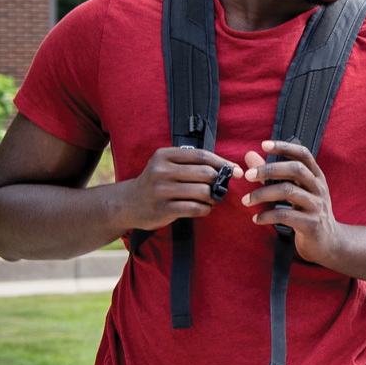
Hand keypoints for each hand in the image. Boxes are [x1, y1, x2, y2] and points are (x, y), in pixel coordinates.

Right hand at [117, 146, 239, 231]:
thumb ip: (192, 164)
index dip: (223, 163)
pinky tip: (205, 209)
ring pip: (203, 191)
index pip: (202, 156)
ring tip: (213, 199)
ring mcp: (160, 190)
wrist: (128, 203)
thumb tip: (230, 168)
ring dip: (214, 197)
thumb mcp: (167, 165)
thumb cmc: (157, 183)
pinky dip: (206, 209)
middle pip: (205, 173)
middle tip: (221, 188)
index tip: (237, 171)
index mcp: (164, 156)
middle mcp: (161, 171)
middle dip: (219, 182)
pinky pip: (195, 208)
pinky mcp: (162, 209)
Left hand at [241, 140, 341, 264]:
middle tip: (248, 175)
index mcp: (316, 178)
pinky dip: (266, 216)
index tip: (264, 145)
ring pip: (288, 191)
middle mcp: (318, 188)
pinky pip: (285, 216)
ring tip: (246, 200)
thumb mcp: (295, 192)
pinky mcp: (311, 224)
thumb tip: (250, 156)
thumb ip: (272, 174)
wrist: (329, 242)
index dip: (284, 147)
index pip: (303, 155)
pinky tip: (256, 219)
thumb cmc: (309, 213)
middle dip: (269, 170)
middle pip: (296, 170)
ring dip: (262, 194)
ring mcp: (316, 206)